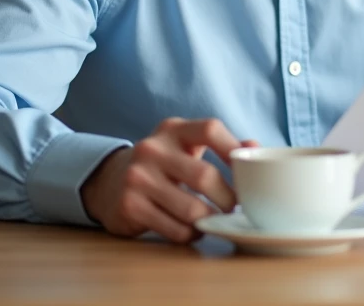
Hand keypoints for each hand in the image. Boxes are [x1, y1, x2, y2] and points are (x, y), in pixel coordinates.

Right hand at [81, 117, 255, 242]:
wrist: (108, 182)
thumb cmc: (163, 165)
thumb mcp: (186, 146)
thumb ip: (221, 145)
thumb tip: (255, 149)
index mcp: (173, 129)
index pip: (210, 129)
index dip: (234, 149)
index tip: (247, 172)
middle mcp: (153, 149)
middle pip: (204, 176)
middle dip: (227, 198)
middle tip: (235, 207)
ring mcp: (138, 177)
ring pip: (191, 209)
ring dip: (210, 221)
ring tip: (214, 220)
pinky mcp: (130, 206)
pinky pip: (175, 229)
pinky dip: (191, 234)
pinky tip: (191, 230)